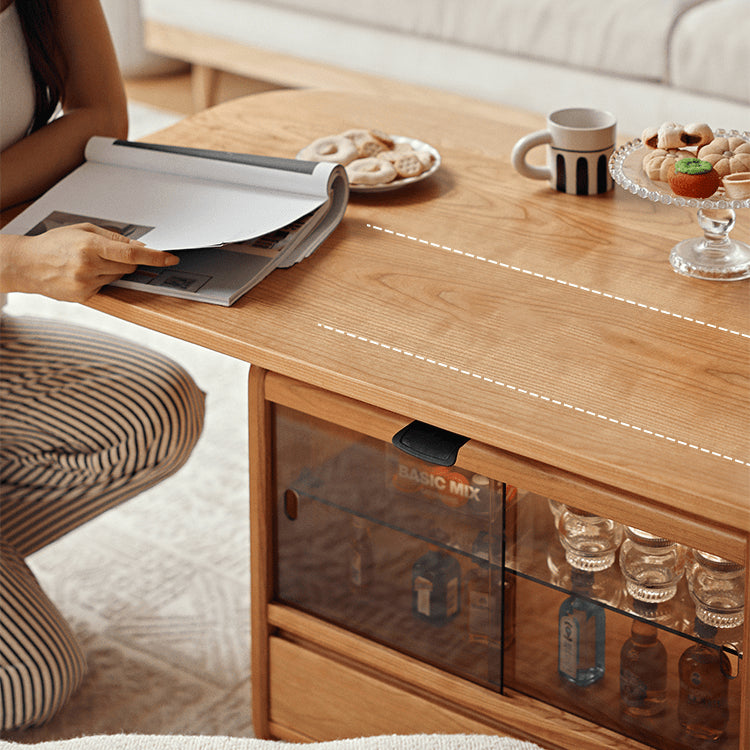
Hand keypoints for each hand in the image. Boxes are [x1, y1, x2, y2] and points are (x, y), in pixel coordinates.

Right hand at [1, 223, 178, 302]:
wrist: (27, 264)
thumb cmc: (54, 244)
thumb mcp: (84, 230)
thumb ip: (114, 238)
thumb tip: (139, 247)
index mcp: (91, 246)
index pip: (132, 254)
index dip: (155, 257)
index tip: (171, 258)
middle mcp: (90, 266)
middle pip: (129, 267)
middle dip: (125, 261)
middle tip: (106, 255)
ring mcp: (87, 283)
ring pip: (119, 278)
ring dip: (113, 270)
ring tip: (89, 263)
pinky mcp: (85, 296)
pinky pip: (108, 287)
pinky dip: (103, 280)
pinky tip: (84, 274)